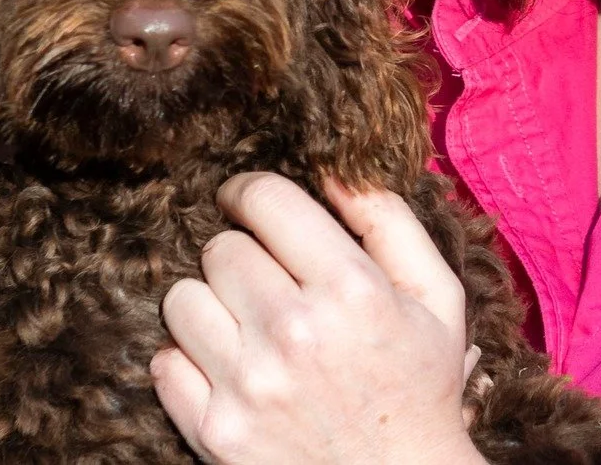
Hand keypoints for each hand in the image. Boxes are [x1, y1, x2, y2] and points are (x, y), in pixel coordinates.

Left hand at [152, 172, 487, 464]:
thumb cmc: (419, 385)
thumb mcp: (436, 295)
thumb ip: (388, 220)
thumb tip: (335, 167)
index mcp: (350, 289)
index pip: (264, 199)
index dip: (248, 190)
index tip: (244, 201)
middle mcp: (293, 332)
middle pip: (220, 248)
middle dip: (240, 255)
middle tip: (264, 279)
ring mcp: (248, 386)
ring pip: (182, 299)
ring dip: (209, 304)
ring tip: (243, 323)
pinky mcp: (214, 433)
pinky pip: (164, 363)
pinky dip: (188, 360)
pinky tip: (227, 367)